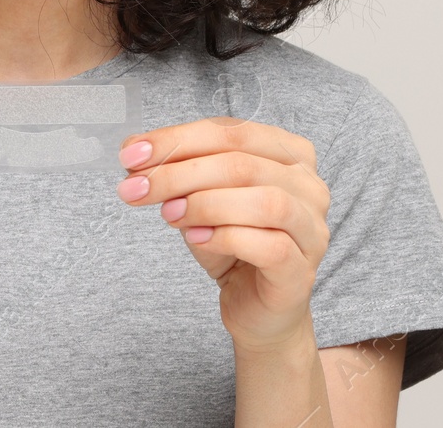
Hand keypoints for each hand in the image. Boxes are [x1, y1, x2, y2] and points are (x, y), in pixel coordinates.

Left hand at [115, 118, 330, 352]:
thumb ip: (180, 174)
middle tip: (137, 187)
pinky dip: (225, 237)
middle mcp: (309, 186)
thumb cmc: (233, 246)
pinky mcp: (302, 269)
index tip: (131, 155)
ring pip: (264, 201)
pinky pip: (269, 245)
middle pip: (242, 163)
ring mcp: (311, 228)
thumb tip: (135, 154)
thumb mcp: (201, 200)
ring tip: (168, 213)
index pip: (231, 132)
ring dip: (205, 203)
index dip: (177, 140)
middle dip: (180, 172)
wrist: (258, 309)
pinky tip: (196, 238)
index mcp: (289, 153)